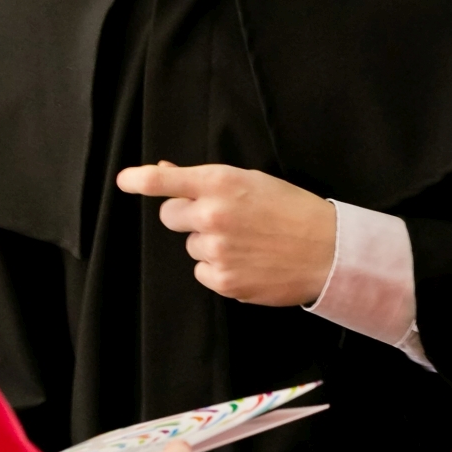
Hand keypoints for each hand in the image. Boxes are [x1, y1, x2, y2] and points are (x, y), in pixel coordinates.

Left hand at [116, 161, 335, 305]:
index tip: (124, 181)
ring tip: (246, 242)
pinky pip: (203, 272)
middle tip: (220, 218)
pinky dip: (220, 268)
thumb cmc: (291, 209)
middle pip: (170, 217)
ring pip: (191, 246)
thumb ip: (205, 181)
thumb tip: (166, 171)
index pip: (166, 182)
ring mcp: (216, 250)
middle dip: (187, 216)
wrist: (327, 251)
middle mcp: (212, 215)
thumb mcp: (250, 181)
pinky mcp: (223, 281)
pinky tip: (248, 261)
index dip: (140, 180)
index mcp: (220, 183)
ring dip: (209, 244)